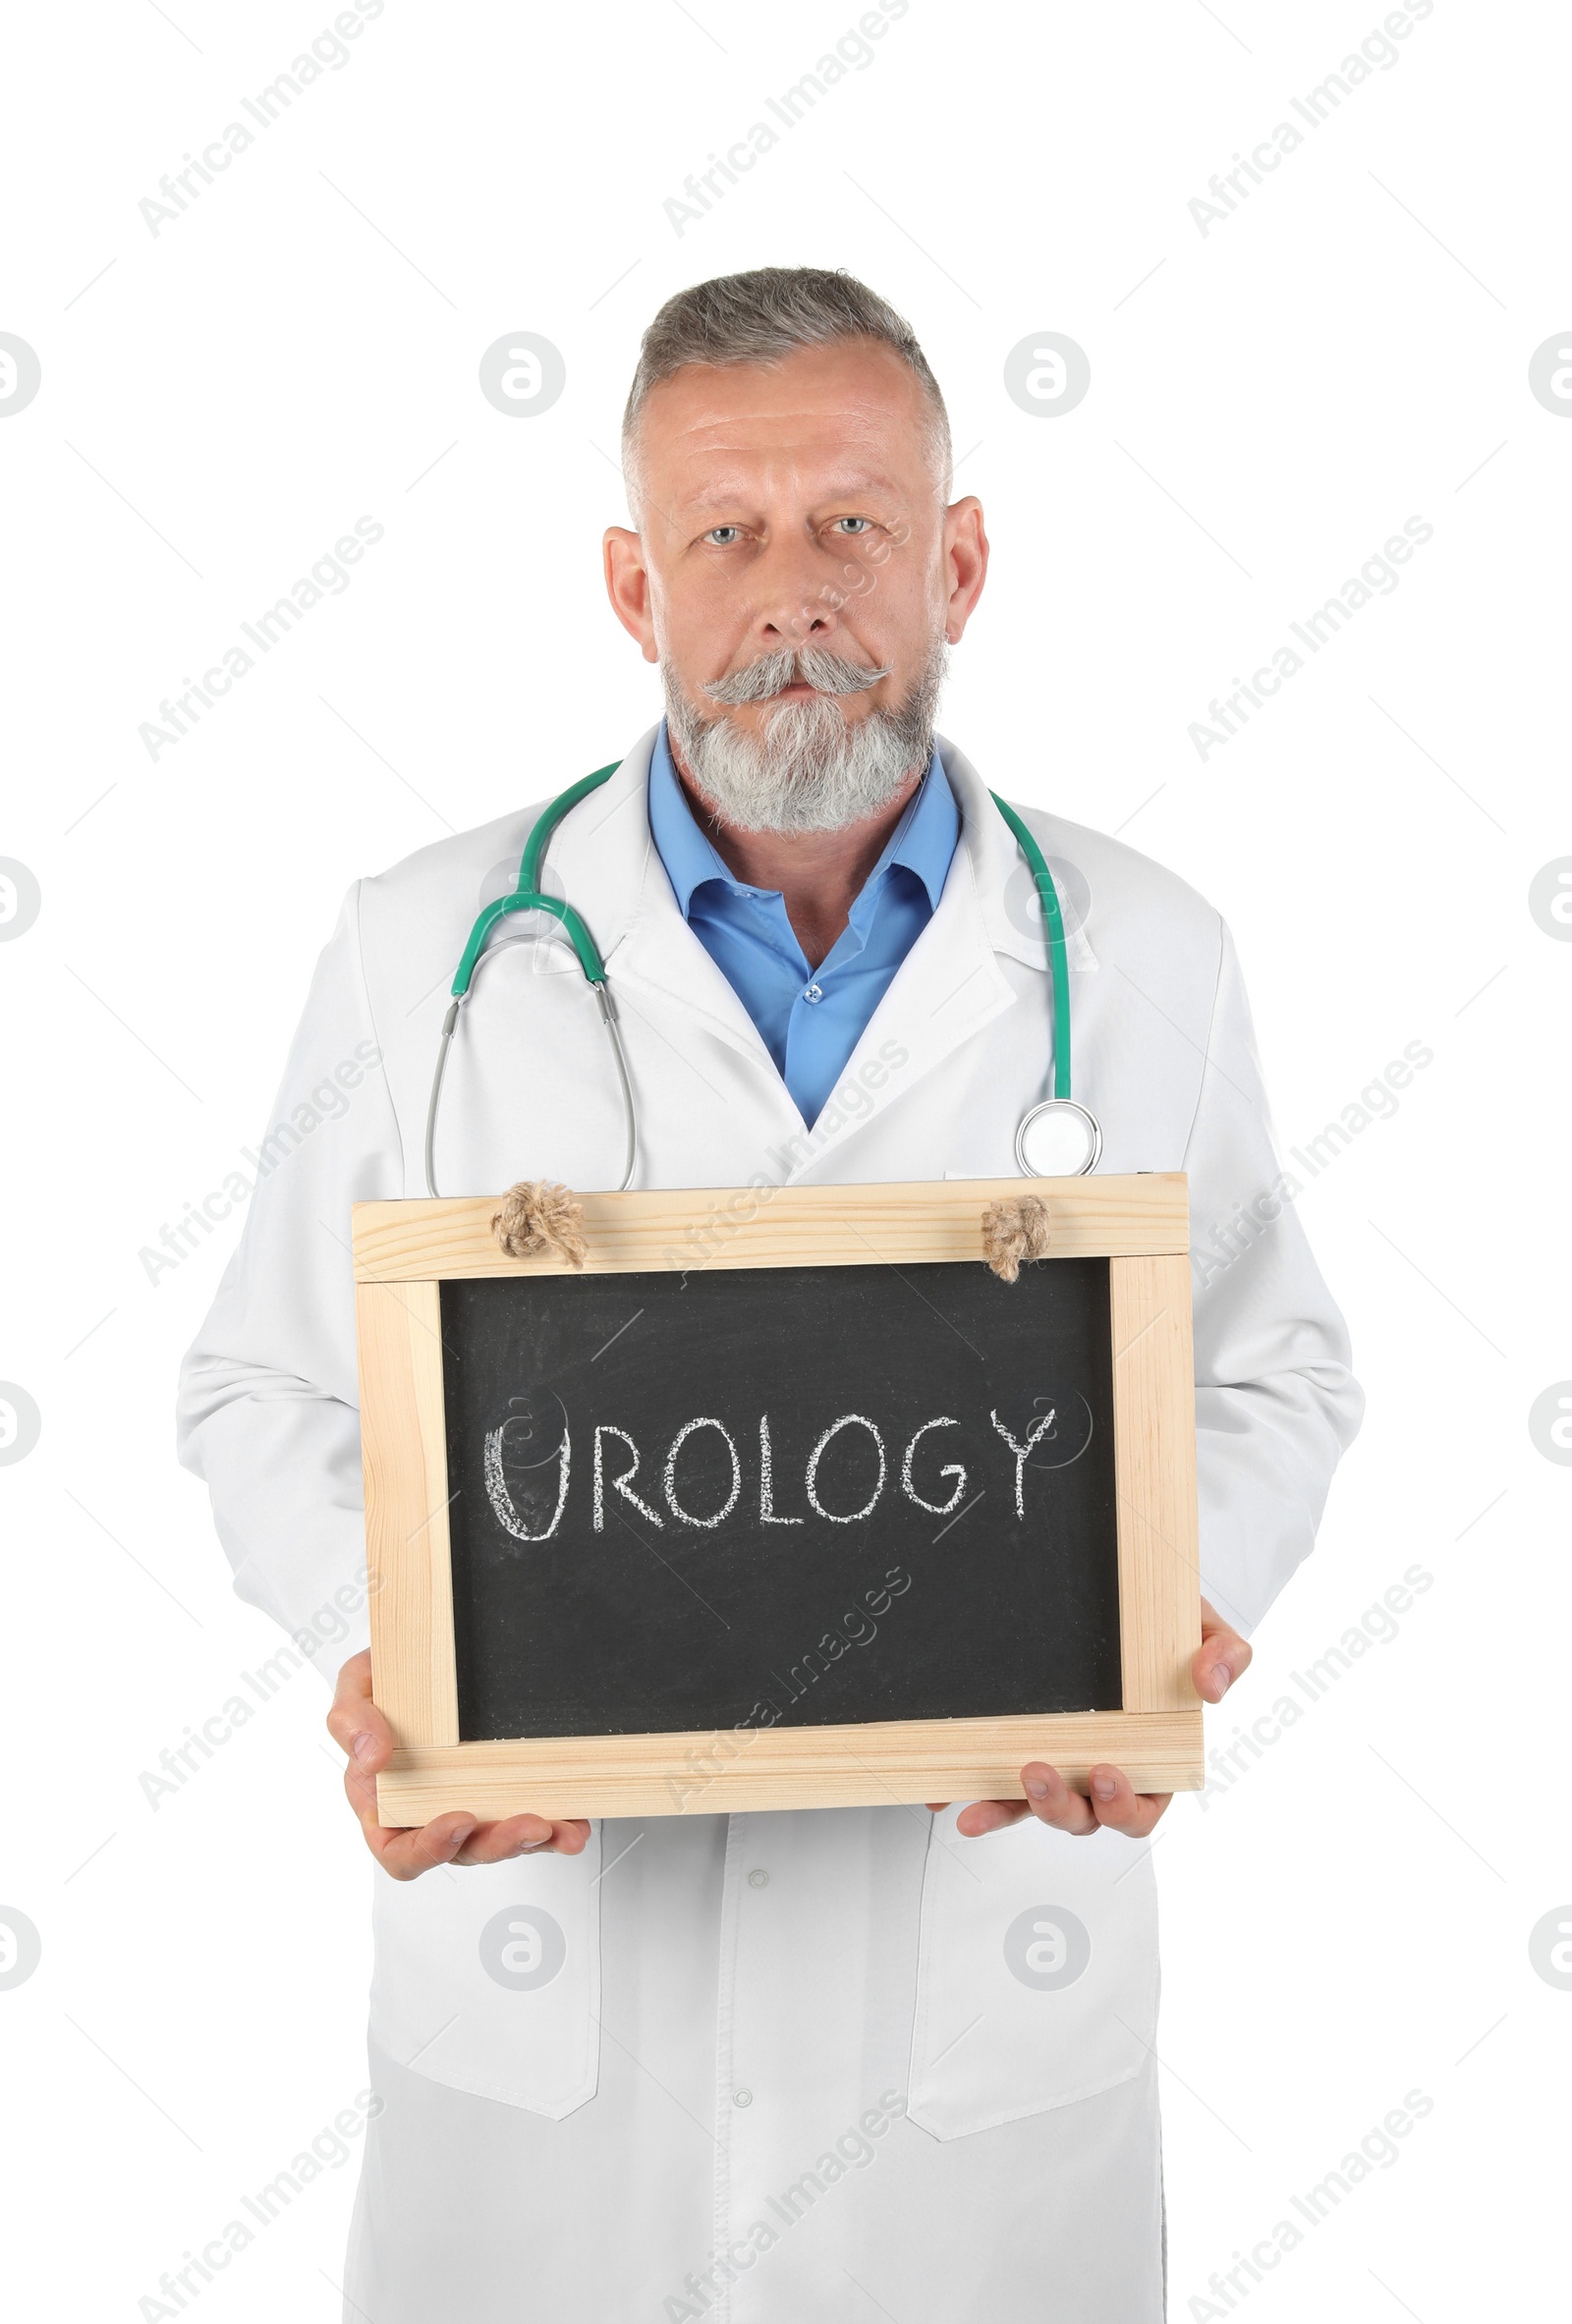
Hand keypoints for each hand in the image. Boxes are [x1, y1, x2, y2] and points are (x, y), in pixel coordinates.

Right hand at [327, 1650, 589, 1881]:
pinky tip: (574, 1821)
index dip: (429, 1848)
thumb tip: (370, 1758)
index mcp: (384, 1806)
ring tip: (559, 1826)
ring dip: (533, 1840)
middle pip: (461, 1852)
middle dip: (498, 1844)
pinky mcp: (505, 1793)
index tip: (459, 1820)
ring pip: (500, 1841)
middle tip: (529, 1825)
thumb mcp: (356, 1688)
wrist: (423, 1656)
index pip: (400, 1851)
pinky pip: (531, 1819)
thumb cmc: (384, 1682)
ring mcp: (471, 1804)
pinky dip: (556, 1824)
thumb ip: (352, 1723)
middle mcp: (429, 1814)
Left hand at [929, 1599, 1249, 1840]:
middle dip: (1060, 1808)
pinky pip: (992, 1780)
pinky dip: (969, 1793)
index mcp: (1153, 1760)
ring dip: (1010, 1810)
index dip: (1122, 1806)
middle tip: (1039, 1773)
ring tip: (984, 1800)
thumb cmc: (1167, 1624)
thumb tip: (1213, 1685)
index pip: (1141, 1807)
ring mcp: (1058, 1763)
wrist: (1126, 1597)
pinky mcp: (1017, 1748)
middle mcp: (1101, 1771)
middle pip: (1085, 1819)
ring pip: (1034, 1809)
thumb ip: (1223, 1654)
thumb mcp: (1203, 1629)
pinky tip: (944, 1794)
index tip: (1103, 1774)